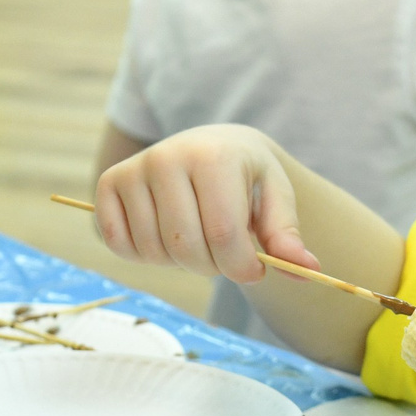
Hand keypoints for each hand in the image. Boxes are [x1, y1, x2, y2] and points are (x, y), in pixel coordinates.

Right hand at [91, 125, 314, 284]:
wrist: (210, 145)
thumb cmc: (246, 176)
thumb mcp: (275, 197)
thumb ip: (286, 235)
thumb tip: (307, 269)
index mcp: (213, 156)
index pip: (224, 237)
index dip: (242, 268)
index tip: (255, 270)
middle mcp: (167, 156)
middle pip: (186, 248)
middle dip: (212, 267)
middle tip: (224, 253)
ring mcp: (133, 169)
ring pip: (153, 252)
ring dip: (179, 263)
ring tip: (197, 237)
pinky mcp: (108, 184)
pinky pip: (120, 245)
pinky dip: (144, 256)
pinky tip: (165, 235)